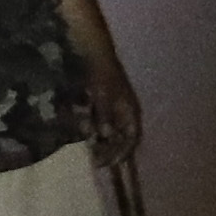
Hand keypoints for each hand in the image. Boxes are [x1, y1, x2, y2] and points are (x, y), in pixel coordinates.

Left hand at [82, 46, 144, 164]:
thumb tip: (104, 136)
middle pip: (121, 138)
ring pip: (110, 131)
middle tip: (95, 160)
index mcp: (130, 111)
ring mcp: (114, 108)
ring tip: (89, 147)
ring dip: (101, 140)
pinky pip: (101, 122)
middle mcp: (125, 112)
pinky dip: (94, 128)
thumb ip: (104, 116)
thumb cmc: (102, 73)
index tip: (106, 163)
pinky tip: (84, 132)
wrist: (94, 52)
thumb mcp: (103, 95)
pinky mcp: (103, 104)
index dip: (121, 153)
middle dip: (109, 150)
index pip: (131, 138)